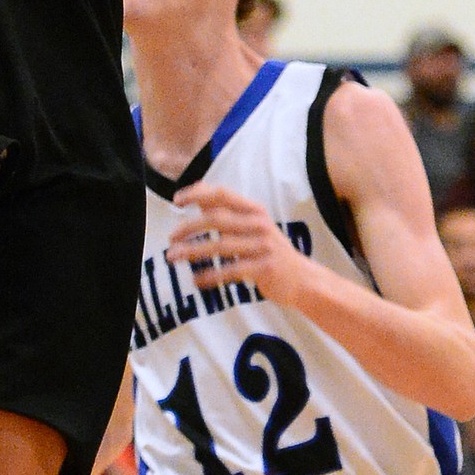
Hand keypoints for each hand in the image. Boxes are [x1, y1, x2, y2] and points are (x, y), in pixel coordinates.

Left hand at [168, 182, 312, 306]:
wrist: (304, 279)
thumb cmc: (270, 250)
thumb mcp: (253, 226)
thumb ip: (227, 211)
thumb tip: (198, 194)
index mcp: (254, 210)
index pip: (222, 194)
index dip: (197, 194)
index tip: (176, 200)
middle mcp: (258, 223)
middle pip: (216, 219)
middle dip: (189, 227)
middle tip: (170, 239)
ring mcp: (263, 246)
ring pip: (221, 245)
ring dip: (193, 251)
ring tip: (174, 257)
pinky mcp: (264, 268)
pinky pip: (231, 270)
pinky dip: (211, 275)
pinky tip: (197, 280)